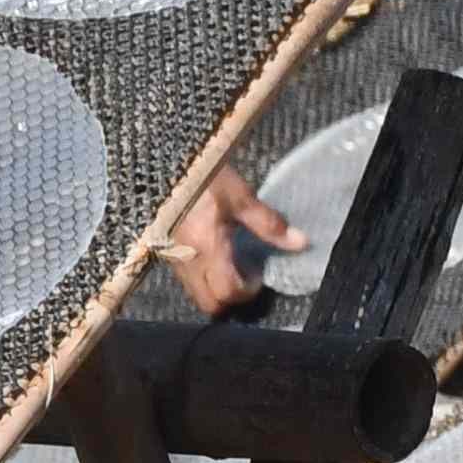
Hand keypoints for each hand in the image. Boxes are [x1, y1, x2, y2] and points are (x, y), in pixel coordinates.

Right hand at [173, 162, 303, 316]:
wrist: (164, 160)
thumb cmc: (203, 176)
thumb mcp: (240, 196)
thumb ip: (268, 223)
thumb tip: (299, 242)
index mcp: (206, 247)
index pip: (228, 291)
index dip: (248, 291)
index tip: (258, 274)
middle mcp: (186, 259)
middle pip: (209, 303)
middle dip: (231, 298)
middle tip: (245, 276)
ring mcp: (172, 257)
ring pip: (195, 292)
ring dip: (216, 287)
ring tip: (231, 263)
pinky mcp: (165, 250)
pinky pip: (185, 277)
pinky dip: (203, 275)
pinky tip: (214, 252)